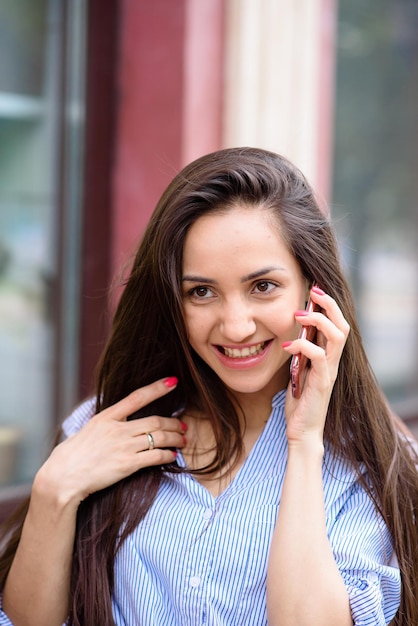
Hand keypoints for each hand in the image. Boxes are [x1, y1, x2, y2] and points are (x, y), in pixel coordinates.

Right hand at [35, 378, 186, 504]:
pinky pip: (155, 456)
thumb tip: (118, 420)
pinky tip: (172, 456)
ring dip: (175, 438)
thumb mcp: (87, 430)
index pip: (137, 397)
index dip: (157, 388)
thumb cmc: (72, 456)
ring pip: (159, 437)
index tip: (173, 382)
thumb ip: (106, 424)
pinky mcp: (127, 465)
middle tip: (183, 425)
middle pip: (155, 420)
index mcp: (106, 417)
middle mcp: (117, 429)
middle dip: (174, 423)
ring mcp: (123, 446)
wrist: (63, 477)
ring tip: (183, 440)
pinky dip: (167, 455)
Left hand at [282, 287, 349, 445]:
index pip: (337, 325)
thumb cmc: (299, 402)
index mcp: (328, 357)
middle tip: (313, 292)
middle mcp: (333, 362)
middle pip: (343, 325)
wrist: (302, 431)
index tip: (314, 290)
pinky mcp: (322, 382)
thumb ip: (300, 353)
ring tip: (300, 315)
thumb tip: (292, 332)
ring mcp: (329, 371)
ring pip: (338, 336)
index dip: (329, 306)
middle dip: (329, 305)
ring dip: (319, 321)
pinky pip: (319, 356)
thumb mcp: (298, 370)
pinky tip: (288, 345)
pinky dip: (303, 345)